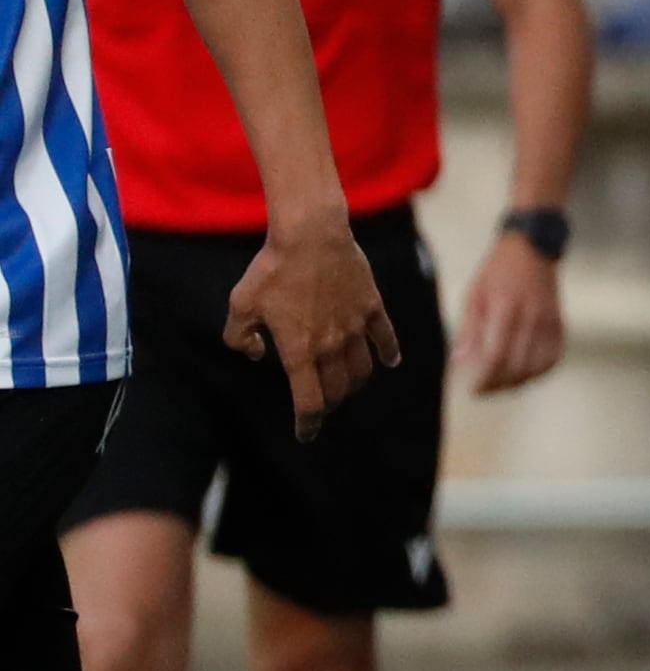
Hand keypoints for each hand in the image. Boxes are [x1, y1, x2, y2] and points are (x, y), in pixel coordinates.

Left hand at [225, 220, 400, 439]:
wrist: (311, 236)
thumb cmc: (272, 269)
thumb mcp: (240, 304)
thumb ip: (239, 336)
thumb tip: (255, 353)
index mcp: (299, 350)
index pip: (309, 401)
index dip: (308, 423)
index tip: (305, 434)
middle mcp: (331, 346)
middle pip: (337, 390)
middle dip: (329, 404)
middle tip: (321, 405)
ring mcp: (355, 328)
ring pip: (362, 370)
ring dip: (355, 384)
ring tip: (347, 385)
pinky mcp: (371, 307)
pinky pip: (385, 338)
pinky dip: (389, 354)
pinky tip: (389, 362)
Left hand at [458, 230, 567, 395]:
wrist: (533, 249)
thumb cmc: (497, 272)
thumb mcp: (474, 296)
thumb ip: (467, 332)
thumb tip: (459, 364)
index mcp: (505, 309)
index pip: (496, 355)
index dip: (484, 378)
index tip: (473, 389)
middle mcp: (531, 318)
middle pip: (517, 367)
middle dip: (498, 385)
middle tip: (483, 390)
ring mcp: (549, 323)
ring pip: (536, 368)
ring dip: (518, 382)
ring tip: (501, 384)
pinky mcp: (559, 325)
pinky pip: (553, 359)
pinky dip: (538, 373)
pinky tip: (524, 373)